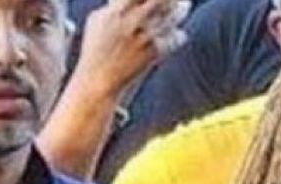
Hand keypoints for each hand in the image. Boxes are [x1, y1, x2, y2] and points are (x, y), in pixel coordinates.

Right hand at [73, 0, 190, 96]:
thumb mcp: (98, 20)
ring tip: (183, 6)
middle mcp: (131, 23)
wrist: (100, 78)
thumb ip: (116, 4)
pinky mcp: (156, 52)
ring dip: (181, 9)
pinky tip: (176, 33)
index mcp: (115, 12)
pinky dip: (179, 34)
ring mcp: (145, 37)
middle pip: (161, 0)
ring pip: (173, 16)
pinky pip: (178, 36)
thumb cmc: (97, 48)